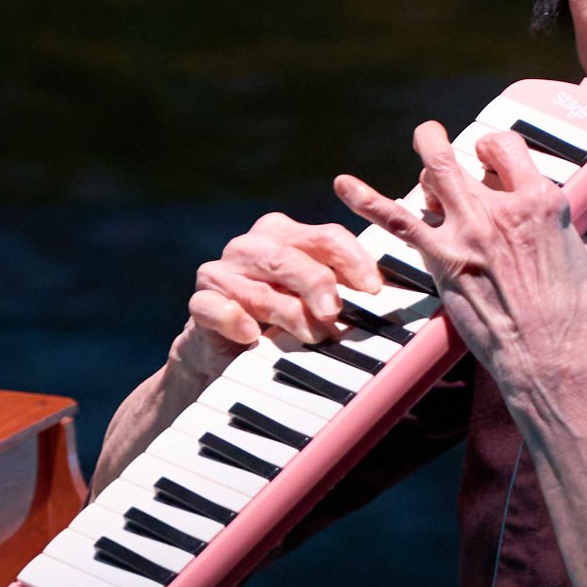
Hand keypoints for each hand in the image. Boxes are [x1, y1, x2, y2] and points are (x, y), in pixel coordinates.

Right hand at [175, 212, 383, 384]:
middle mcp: (251, 247)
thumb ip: (342, 290)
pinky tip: (252, 335)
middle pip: (291, 257)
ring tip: (312, 336)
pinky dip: (235, 320)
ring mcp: (222, 273)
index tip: (374, 289)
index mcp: (284, 235)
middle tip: (335, 313)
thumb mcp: (314, 301)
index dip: (353, 260)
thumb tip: (384, 298)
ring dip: (288, 313)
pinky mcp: (202, 303)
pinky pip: (217, 308)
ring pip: (259, 286)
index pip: (326, 237)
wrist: (225, 351)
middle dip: (317, 284)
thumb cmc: (281, 321)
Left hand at [333, 122, 586, 432]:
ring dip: (426, 152)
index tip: (495, 160)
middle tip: (450, 145)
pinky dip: (367, 200)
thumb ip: (578, 246)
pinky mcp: (443, 261)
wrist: (552, 363)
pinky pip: (398, 222)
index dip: (499, 150)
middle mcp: (503, 209)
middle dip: (457, 144)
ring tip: (423, 140)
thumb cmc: (579, 326)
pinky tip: (346, 186)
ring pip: (435, 171)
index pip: (511, 150)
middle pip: (470, 154)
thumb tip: (576, 245)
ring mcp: (468, 231)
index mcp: (543, 205)